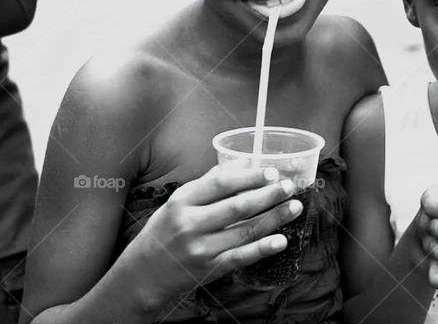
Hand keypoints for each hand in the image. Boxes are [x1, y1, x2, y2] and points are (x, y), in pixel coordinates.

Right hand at [125, 165, 300, 305]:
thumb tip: (242, 163)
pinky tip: (281, 240)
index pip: (220, 183)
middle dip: (269, 195)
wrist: (142, 274)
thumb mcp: (178, 202)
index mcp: (182, 202)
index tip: (271, 172)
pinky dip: (263, 249)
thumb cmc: (164, 232)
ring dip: (274, 218)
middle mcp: (190, 224)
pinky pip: (241, 257)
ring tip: (294, 207)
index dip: (249, 176)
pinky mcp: (209, 269)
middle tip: (290, 187)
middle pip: (238, 206)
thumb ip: (208, 183)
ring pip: (245, 230)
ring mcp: (200, 249)